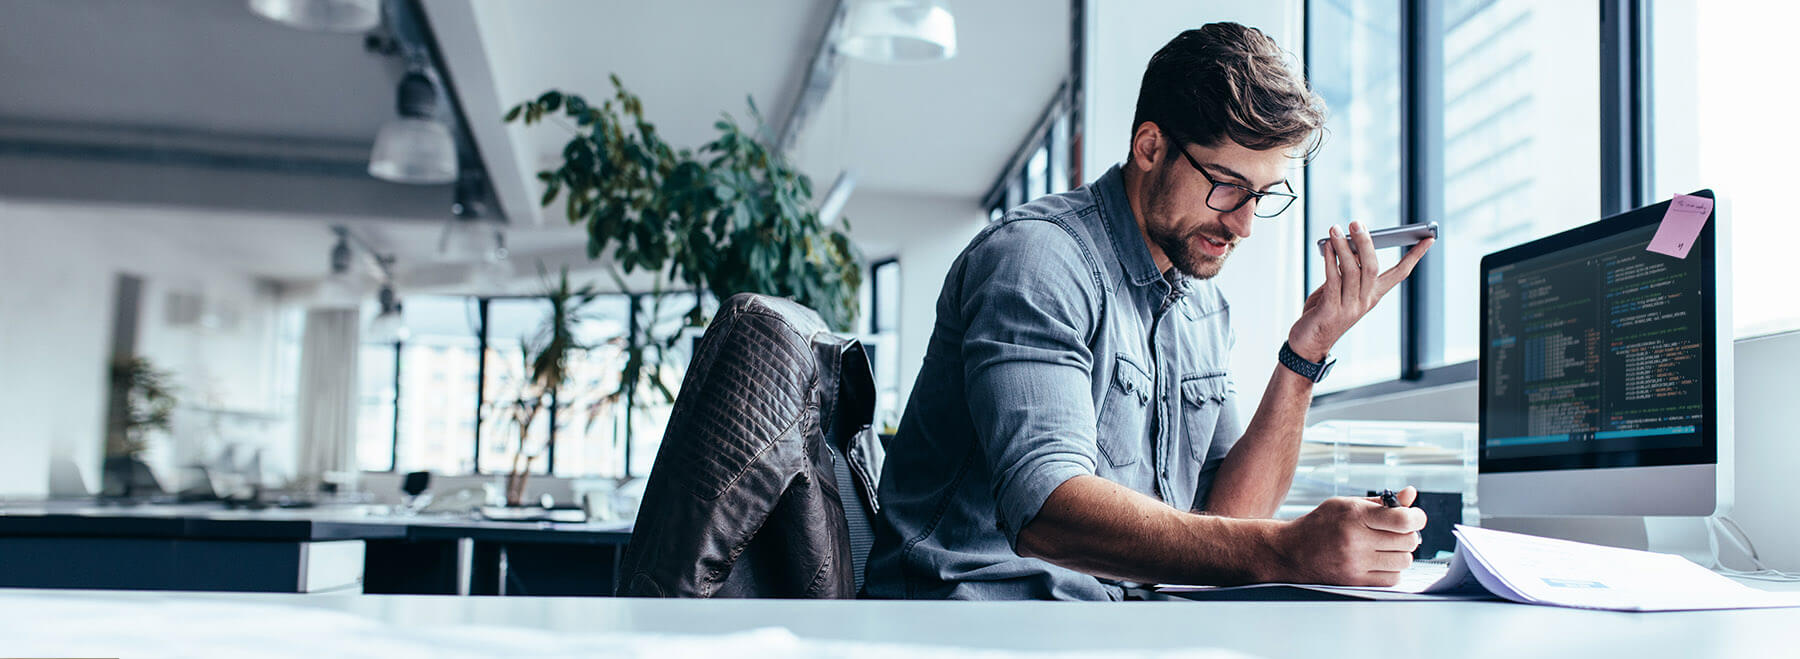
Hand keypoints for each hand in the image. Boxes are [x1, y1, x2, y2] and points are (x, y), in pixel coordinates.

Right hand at [1268, 486, 1425, 585]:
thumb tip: (1410, 495)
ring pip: (1404, 561)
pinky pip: (1393, 578)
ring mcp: (1356, 563)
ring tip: (1387, 547)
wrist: (1292, 551)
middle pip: (1408, 541)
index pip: (1402, 519)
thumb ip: (1381, 502)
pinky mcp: (1356, 581)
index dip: (1417, 517)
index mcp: (1355, 516)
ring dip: (1401, 553)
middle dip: (1408, 534)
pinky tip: (1380, 561)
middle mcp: (1356, 540)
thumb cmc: (1320, 524)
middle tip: (1397, 532)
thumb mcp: (1347, 504)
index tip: (1415, 517)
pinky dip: (1392, 570)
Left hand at [1287, 223, 1434, 360]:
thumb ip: (1346, 271)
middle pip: (1373, 267)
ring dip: (1343, 247)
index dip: (1415, 256)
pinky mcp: (1331, 310)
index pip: (1400, 273)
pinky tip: (1327, 247)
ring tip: (1335, 230)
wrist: (1308, 345)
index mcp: (1373, 296)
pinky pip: (1332, 280)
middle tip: (1357, 223)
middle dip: (1367, 243)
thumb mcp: (1339, 290)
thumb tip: (1349, 246)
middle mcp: (1365, 301)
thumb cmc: (1323, 313)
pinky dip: (1329, 261)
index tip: (1428, 238)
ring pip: (1352, 271)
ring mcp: (1350, 307)